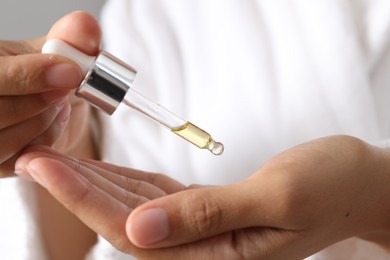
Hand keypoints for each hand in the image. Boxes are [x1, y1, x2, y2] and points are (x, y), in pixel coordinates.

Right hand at [0, 11, 100, 175]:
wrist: (49, 106)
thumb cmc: (44, 77)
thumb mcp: (55, 53)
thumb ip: (69, 40)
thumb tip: (84, 25)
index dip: (32, 75)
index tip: (71, 73)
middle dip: (40, 102)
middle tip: (63, 91)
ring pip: (6, 141)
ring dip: (44, 121)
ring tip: (56, 103)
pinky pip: (22, 159)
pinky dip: (46, 140)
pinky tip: (52, 120)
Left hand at [15, 136, 389, 258]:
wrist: (355, 183)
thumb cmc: (328, 186)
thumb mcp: (275, 197)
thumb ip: (208, 216)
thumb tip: (140, 231)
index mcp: (216, 256)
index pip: (133, 231)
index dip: (84, 199)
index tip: (46, 167)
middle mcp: (202, 250)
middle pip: (123, 221)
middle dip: (76, 189)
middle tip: (34, 157)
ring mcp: (202, 229)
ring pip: (136, 207)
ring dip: (96, 183)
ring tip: (57, 159)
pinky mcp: (206, 208)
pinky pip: (157, 196)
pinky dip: (128, 180)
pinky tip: (104, 169)